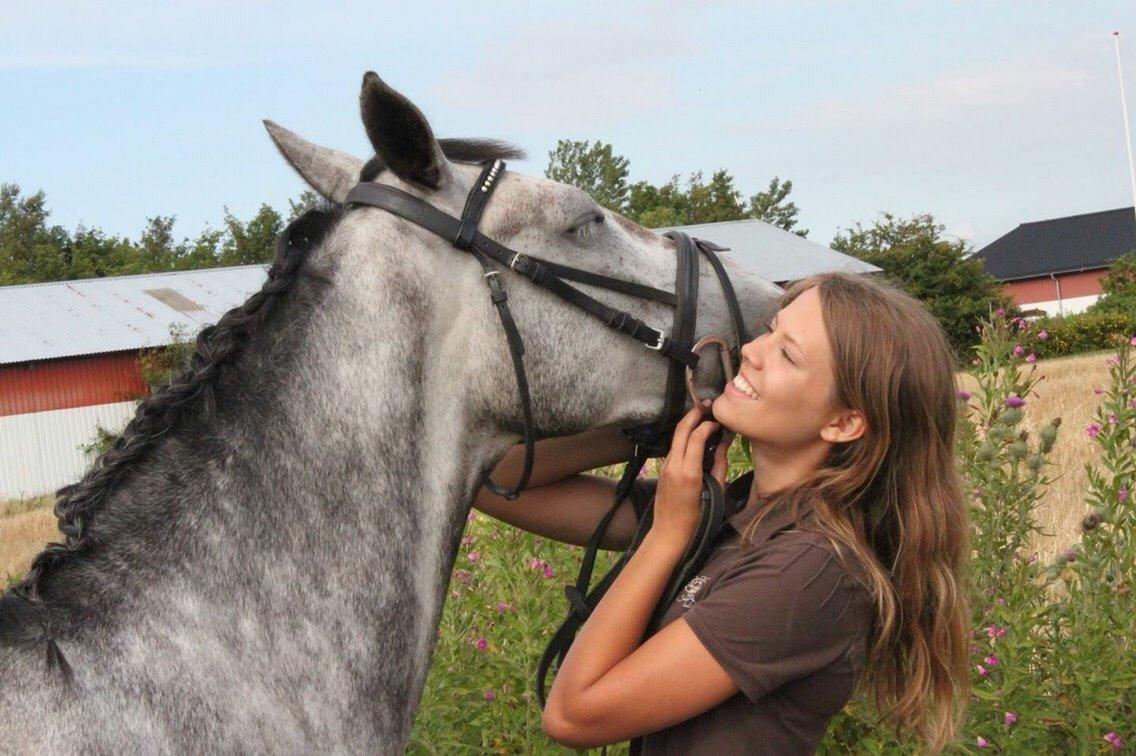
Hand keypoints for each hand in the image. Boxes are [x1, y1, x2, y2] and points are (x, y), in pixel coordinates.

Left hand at [652, 401, 733, 547]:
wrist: (669, 533)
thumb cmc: (698, 518)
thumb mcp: (715, 492)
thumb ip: (720, 465)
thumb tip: (725, 443)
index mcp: (688, 472)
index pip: (696, 437)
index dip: (708, 425)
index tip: (718, 422)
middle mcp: (673, 465)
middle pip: (681, 430)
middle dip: (693, 414)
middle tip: (706, 405)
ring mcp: (665, 466)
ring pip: (675, 437)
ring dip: (688, 424)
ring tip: (702, 416)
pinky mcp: (662, 469)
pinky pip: (674, 447)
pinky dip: (684, 437)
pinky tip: (694, 436)